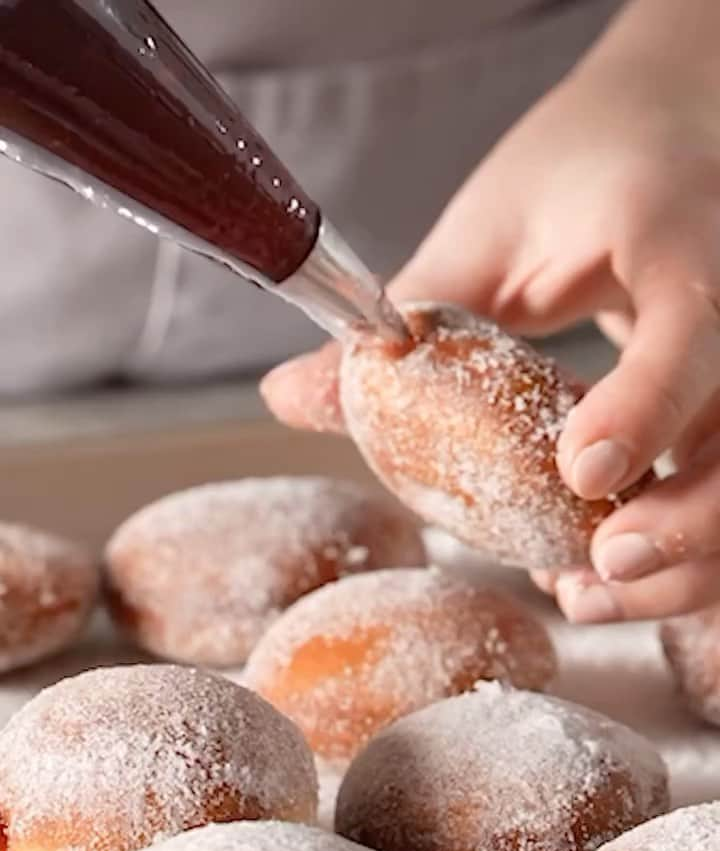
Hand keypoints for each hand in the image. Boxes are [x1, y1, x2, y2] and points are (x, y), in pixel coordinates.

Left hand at [262, 0, 719, 621]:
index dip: (647, 405)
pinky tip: (613, 572)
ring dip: (684, 565)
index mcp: (680, 235)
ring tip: (585, 589)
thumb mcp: (492, 234)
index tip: (582, 472)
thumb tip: (288, 395)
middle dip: (687, 525)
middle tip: (593, 566)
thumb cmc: (578, 176)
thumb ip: (414, 320)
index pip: (696, 323)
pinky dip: (688, 559)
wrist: (666, 139)